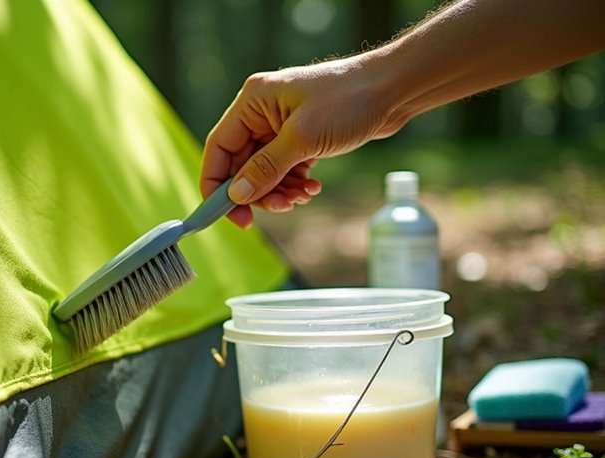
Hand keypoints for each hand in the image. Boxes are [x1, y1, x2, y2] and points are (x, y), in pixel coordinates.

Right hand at [201, 59, 404, 227]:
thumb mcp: (303, 139)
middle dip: (258, 192)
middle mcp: (261, 113)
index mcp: (252, 102)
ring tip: (302, 198)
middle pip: (241, 165)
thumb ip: (265, 169)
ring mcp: (281, 125)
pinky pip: (284, 169)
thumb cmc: (349, 100)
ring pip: (264, 171)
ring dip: (279, 191)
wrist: (394, 89)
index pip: (219, 149)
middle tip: (279, 209)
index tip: (227, 215)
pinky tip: (312, 188)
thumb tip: (236, 196)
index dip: (217, 185)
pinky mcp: (300, 137)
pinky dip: (294, 184)